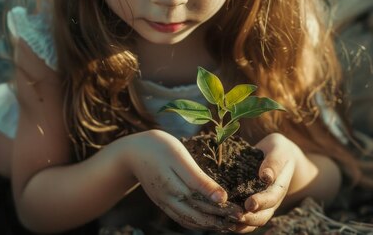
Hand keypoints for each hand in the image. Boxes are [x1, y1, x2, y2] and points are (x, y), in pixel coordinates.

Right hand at [124, 130, 243, 231]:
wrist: (131, 151)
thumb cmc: (158, 148)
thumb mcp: (181, 158)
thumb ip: (200, 179)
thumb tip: (221, 197)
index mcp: (177, 188)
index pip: (207, 205)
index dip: (225, 210)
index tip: (241, 212)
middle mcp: (171, 200)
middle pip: (200, 217)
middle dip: (220, 221)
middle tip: (239, 221)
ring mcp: (165, 203)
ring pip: (190, 221)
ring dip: (209, 224)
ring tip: (226, 225)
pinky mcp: (162, 202)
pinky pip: (181, 218)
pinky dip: (195, 222)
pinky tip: (205, 221)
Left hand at [230, 133, 297, 232]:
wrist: (278, 156)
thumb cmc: (277, 150)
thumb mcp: (278, 149)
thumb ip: (274, 161)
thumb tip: (266, 176)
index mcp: (279, 185)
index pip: (272, 197)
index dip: (261, 202)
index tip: (249, 204)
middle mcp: (272, 199)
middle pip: (264, 215)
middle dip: (249, 218)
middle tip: (233, 216)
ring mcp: (263, 205)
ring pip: (254, 222)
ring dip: (241, 224)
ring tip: (226, 222)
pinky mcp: (252, 206)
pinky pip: (246, 220)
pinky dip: (236, 224)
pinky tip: (222, 222)